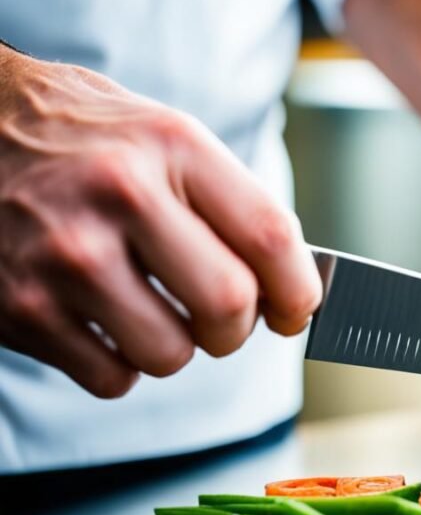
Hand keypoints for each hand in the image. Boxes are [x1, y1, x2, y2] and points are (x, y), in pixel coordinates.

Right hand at [0, 50, 321, 397]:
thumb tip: (295, 280)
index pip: (271, 237)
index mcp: (172, 145)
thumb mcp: (164, 136)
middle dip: (237, 330)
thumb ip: (228, 202)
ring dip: (174, 349)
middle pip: (228, 306)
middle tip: (222, 321)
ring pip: (170, 355)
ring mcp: (68, 255)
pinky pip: (111, 377)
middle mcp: (121, 195)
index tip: (295, 310)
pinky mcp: (23, 307)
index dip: (299, 291)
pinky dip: (119, 367)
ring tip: (150, 312)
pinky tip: (103, 325)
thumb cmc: (84, 139)